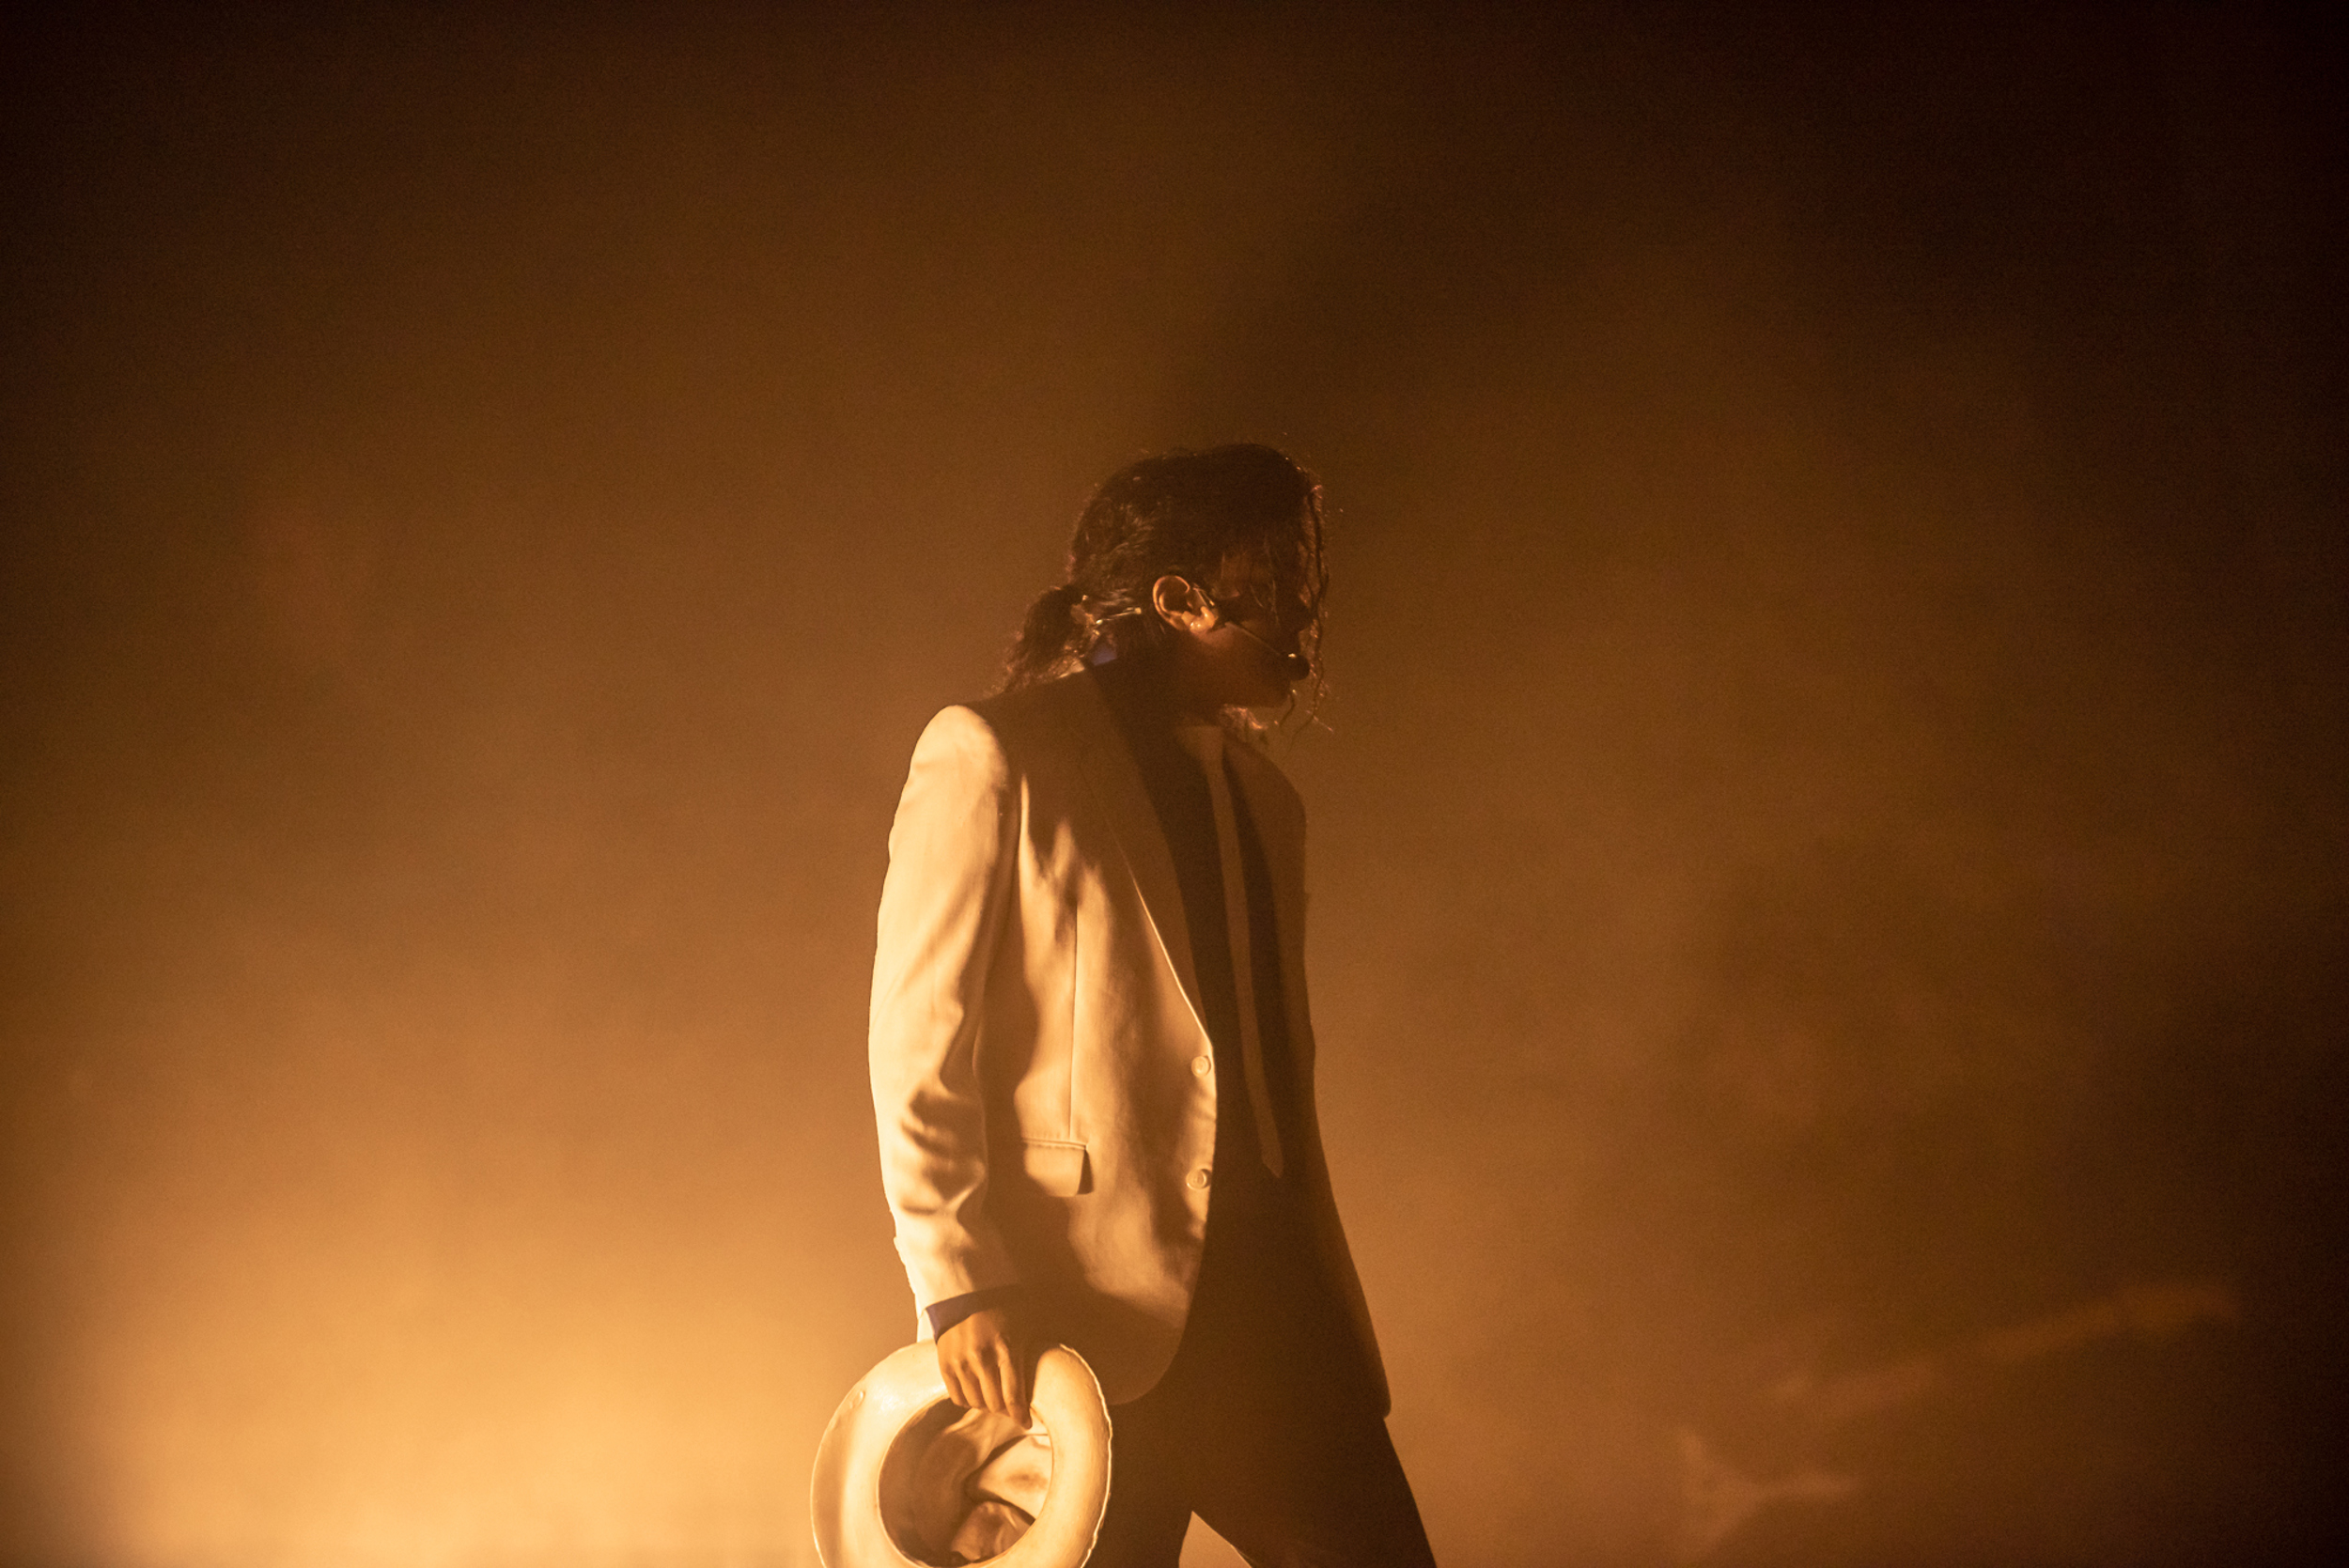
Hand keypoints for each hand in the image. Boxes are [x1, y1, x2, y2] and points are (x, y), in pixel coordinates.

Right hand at [936, 1304, 1033, 1426]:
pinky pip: (957, 1397)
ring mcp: (960, 1362)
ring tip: (995, 1399)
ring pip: (976, 1403)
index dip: (1020, 1416)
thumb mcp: (1026, 1327)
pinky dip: (969, 1400)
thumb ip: (1035, 1355)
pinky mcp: (945, 1364)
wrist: (968, 1293)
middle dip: (1006, 1411)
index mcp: (1005, 1349)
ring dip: (987, 1406)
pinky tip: (978, 1393)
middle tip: (1011, 1409)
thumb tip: (1055, 1380)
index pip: (1013, 1396)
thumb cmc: (1005, 1310)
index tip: (1026, 1422)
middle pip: (994, 1404)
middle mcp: (981, 1358)